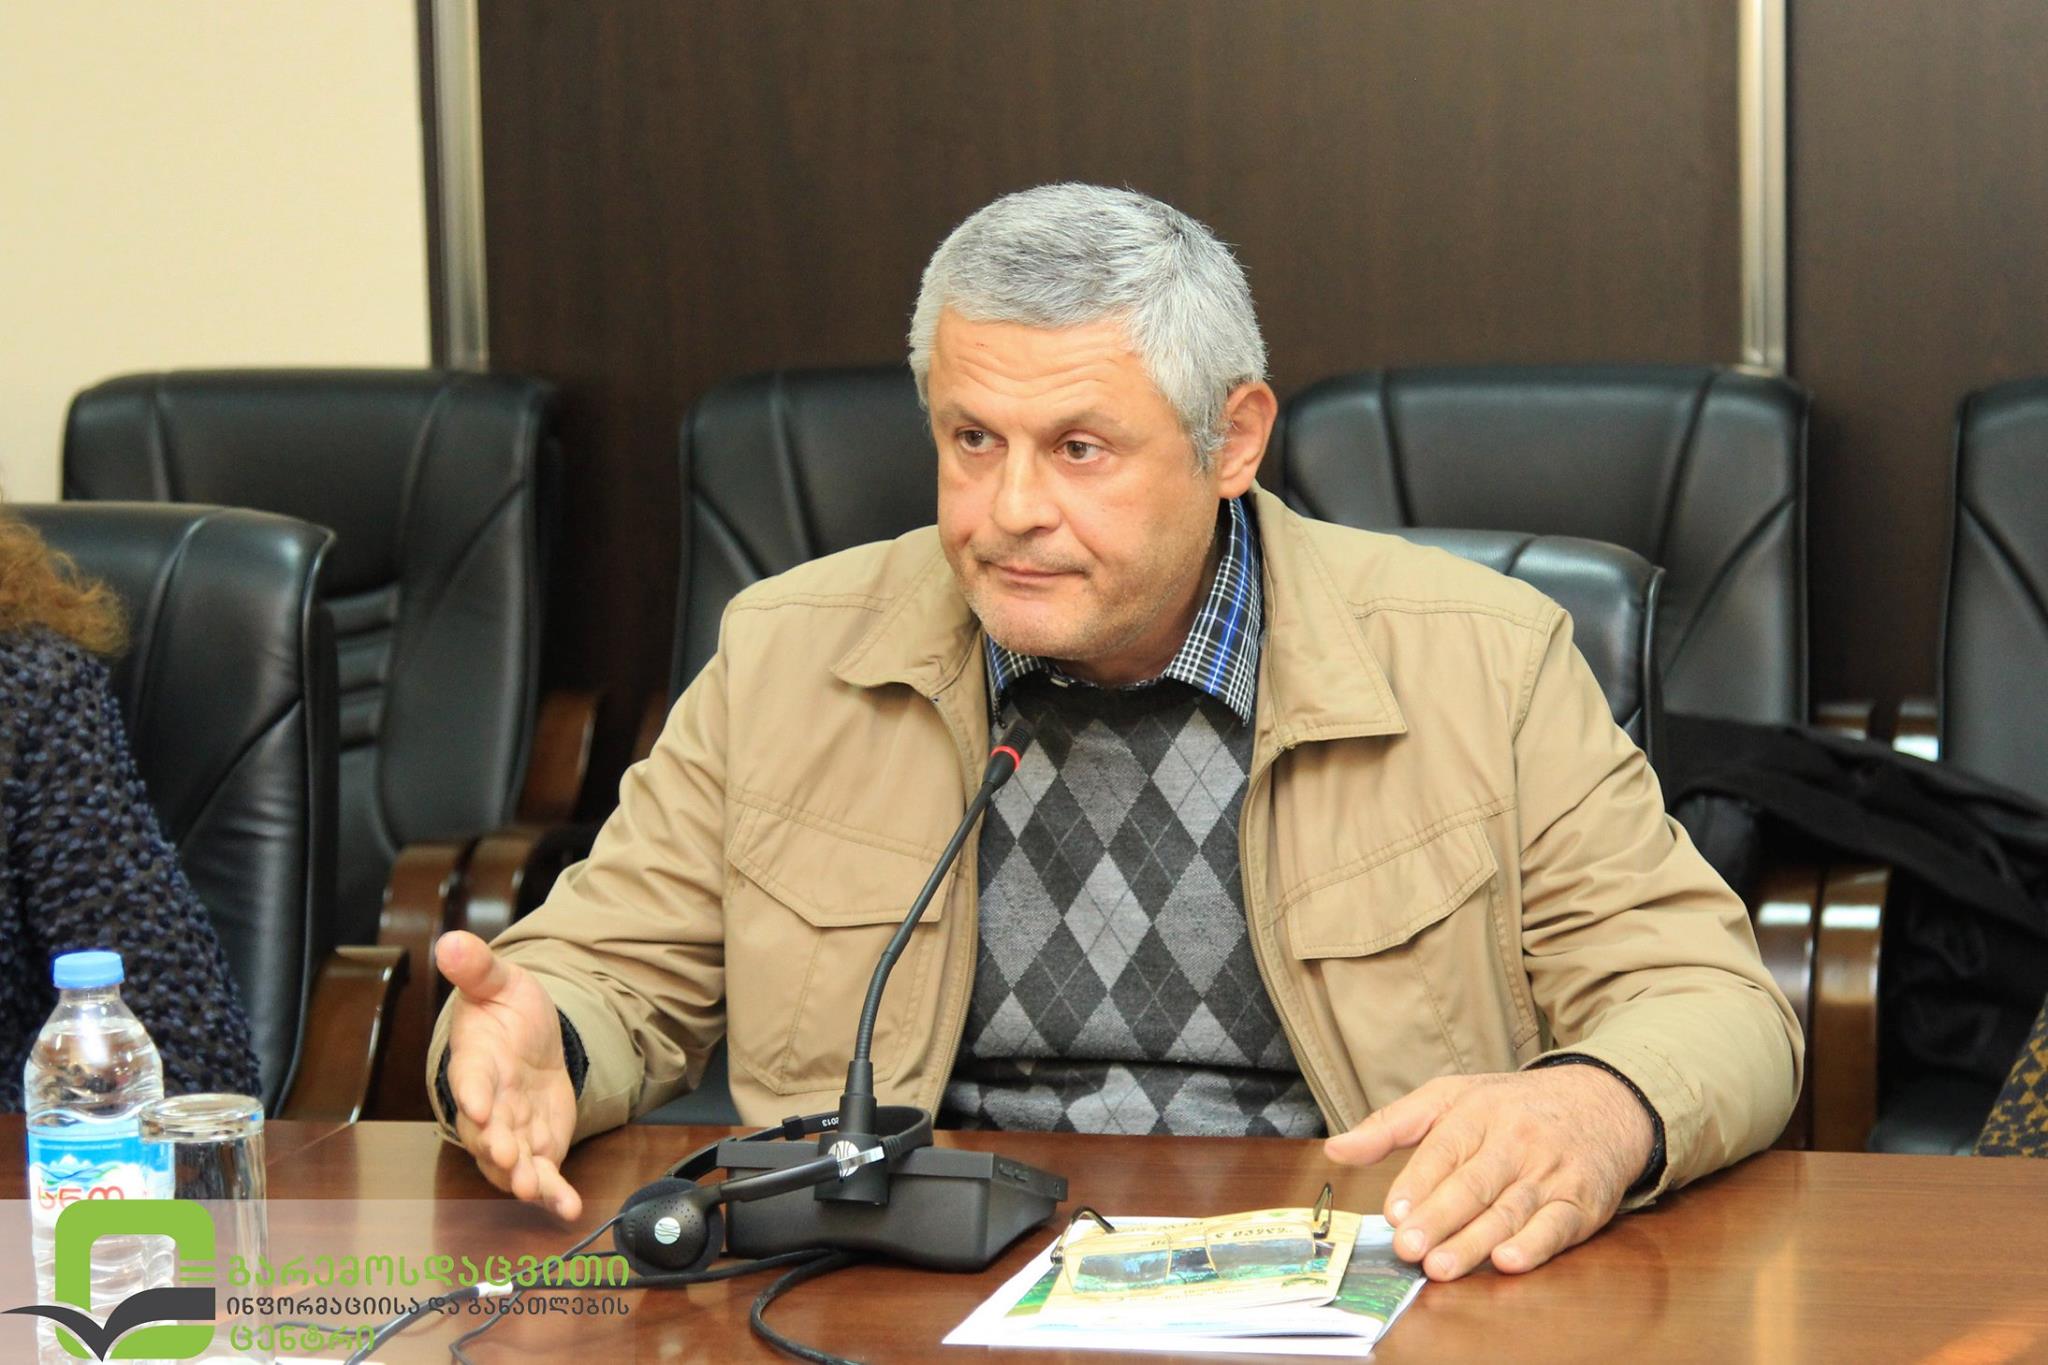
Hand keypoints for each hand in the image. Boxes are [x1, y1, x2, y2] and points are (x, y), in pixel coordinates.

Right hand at [436, 930, 582, 1219]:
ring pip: (509, 1163)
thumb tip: (451, 941)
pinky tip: (568, 1208)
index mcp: (476, 1062)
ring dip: (521, 1177)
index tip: (476, 1103)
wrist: (533, 1042)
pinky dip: (554, 1195)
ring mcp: (511, 1132)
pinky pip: (543, 1176)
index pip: (469, 1078)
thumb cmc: (508, 1014)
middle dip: (495, 1145)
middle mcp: (489, 1104)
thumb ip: (478, 968)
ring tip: (533, 1187)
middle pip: (485, 1131)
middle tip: (507, 1155)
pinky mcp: (537, 1149)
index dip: (470, 1092)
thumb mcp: (500, 982)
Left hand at [1323, 1067, 1653, 1280]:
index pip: (1443, 1149)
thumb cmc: (1510, 1106)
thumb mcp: (1450, 1098)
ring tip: (1441, 1266)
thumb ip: (1391, 1126)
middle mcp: (1514, 1140)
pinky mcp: (1581, 1201)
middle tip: (1408, 1248)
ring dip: (1475, 1241)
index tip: (1394, 1212)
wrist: (1601, 1103)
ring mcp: (1549, 1172)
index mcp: (1477, 1112)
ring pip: (1508, 1209)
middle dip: (1439, 1218)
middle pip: (1472, 1183)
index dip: (1418, 1182)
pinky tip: (1509, 1260)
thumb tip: (1335, 1148)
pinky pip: (1557, 1225)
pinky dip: (1534, 1244)